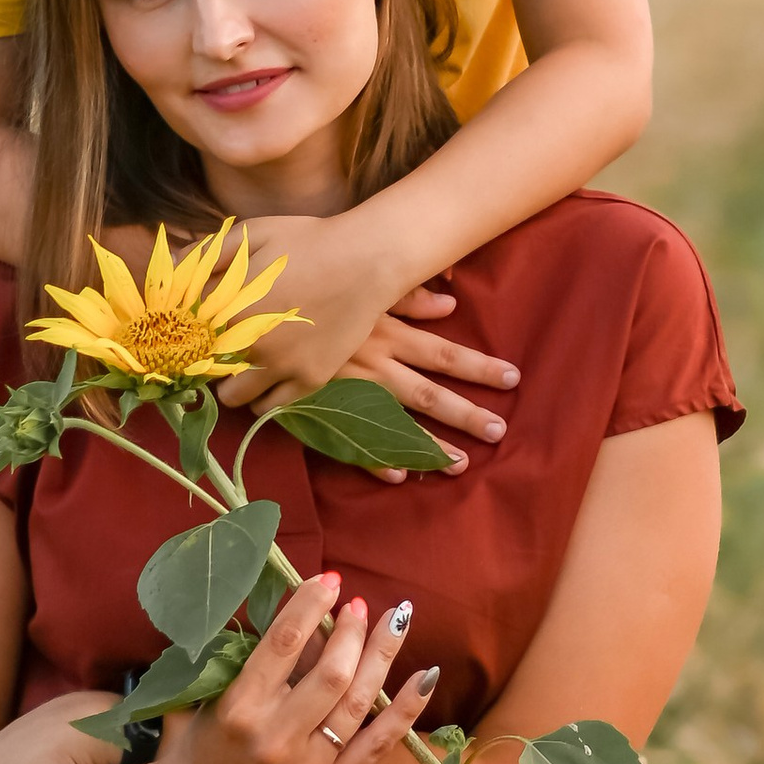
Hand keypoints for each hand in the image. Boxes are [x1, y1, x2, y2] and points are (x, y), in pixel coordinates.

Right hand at [150, 572, 438, 763]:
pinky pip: (378, 746)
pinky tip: (427, 675)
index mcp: (239, 710)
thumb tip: (302, 606)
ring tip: (396, 619)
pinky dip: (407, 710)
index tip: (329, 579)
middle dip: (351, 631)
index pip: (284, 644)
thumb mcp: (211, 690)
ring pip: (359, 704)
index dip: (311, 605)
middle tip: (358, 604)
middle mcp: (275, 741)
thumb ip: (251, 652)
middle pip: (332, 674)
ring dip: (381, 655)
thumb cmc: (196, 740)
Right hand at [330, 283, 520, 480]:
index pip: (443, 352)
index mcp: (385, 333)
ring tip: (462, 464)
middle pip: (429, 394)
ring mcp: (347, 393)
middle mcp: (372, 366)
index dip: (478, 366)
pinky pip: (351, 442)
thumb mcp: (361, 289)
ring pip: (396, 424)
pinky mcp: (320, 411)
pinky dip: (374, 460)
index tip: (512, 378)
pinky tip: (400, 475)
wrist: (250, 315)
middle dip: (466, 414)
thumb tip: (451, 303)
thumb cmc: (313, 294)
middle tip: (499, 432)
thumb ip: (406, 296)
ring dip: (430, 446)